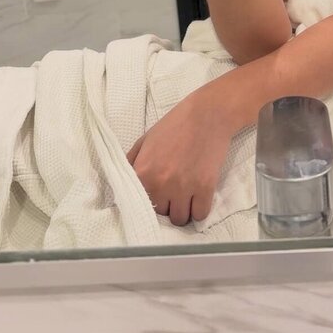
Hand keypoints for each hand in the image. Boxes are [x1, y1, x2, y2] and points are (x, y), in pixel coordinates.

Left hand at [127, 83, 235, 225]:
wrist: (208, 113)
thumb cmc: (176, 123)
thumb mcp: (145, 139)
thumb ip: (131, 162)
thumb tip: (124, 184)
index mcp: (143, 172)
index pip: (140, 205)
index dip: (149, 201)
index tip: (156, 197)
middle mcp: (161, 184)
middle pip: (161, 214)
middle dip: (167, 204)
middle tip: (174, 190)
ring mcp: (184, 188)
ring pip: (180, 219)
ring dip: (183, 210)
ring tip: (187, 196)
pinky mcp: (205, 188)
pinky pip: (200, 215)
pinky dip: (199, 209)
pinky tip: (199, 196)